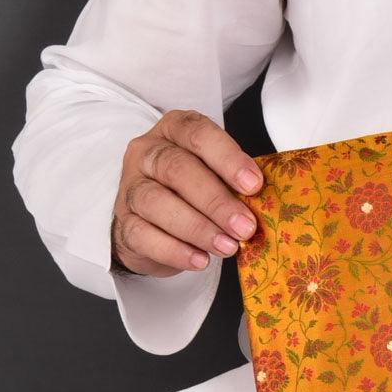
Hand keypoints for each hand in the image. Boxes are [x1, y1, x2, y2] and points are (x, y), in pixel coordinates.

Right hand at [110, 109, 263, 275]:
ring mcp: (131, 186)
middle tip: (245, 227)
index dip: (228, 158)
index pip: (198, 133)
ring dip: (197, 228)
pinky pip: (142, 235)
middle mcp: (148, 152)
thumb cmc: (194, 191)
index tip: (254, 185)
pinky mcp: (123, 222)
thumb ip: (235, 182)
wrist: (154, 221)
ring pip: (156, 202)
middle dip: (216, 201)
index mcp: (175, 130)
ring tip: (228, 247)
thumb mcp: (217, 175)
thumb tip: (267, 204)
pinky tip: (200, 260)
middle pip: (177, 169)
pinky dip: (174, 250)